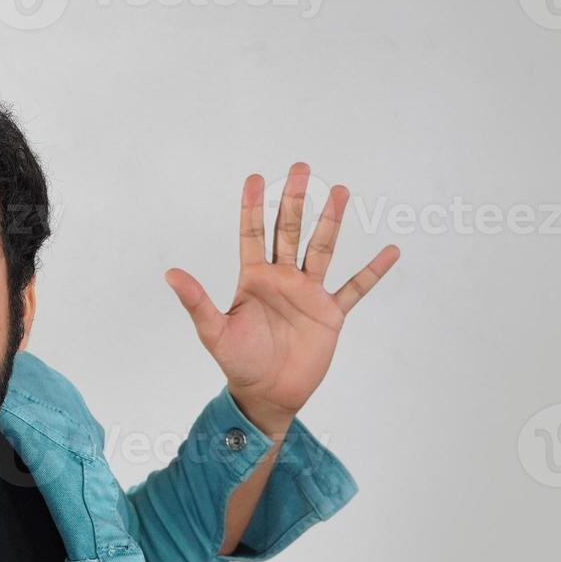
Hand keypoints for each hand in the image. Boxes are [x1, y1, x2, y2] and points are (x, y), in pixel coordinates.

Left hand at [164, 162, 399, 422]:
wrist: (266, 394)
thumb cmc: (237, 362)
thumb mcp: (213, 331)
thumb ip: (196, 301)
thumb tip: (170, 273)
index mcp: (253, 279)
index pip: (252, 233)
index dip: (253, 207)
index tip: (255, 177)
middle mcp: (282, 279)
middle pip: (289, 231)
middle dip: (294, 200)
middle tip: (301, 168)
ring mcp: (308, 293)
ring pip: (321, 249)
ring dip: (331, 221)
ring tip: (340, 190)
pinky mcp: (330, 313)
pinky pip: (355, 288)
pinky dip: (373, 271)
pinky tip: (390, 251)